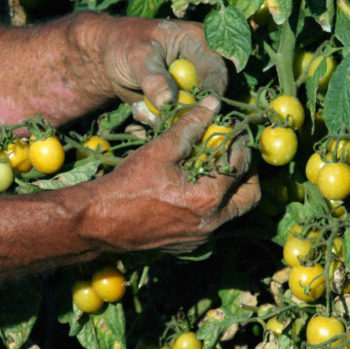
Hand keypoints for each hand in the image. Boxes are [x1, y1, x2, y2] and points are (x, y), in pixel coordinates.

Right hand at [80, 96, 259, 252]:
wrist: (99, 222)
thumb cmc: (128, 183)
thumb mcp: (161, 149)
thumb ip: (191, 125)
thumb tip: (213, 103)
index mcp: (209, 197)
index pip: (241, 166)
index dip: (240, 143)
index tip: (233, 130)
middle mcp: (212, 223)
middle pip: (250, 196)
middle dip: (248, 172)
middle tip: (234, 153)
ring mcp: (201, 238)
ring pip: (233, 211)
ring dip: (230, 188)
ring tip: (214, 167)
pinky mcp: (189, 245)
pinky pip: (213, 222)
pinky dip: (213, 203)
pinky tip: (194, 187)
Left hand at [94, 15, 227, 109]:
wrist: (110, 56)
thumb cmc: (126, 45)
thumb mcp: (138, 57)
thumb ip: (154, 79)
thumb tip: (168, 101)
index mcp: (200, 44)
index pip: (216, 72)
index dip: (208, 94)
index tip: (191, 111)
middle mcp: (201, 67)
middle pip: (208, 99)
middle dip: (183, 112)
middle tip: (158, 116)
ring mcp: (191, 87)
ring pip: (191, 113)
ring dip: (165, 118)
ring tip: (140, 108)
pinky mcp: (179, 103)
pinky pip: (175, 120)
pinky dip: (157, 120)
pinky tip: (139, 109)